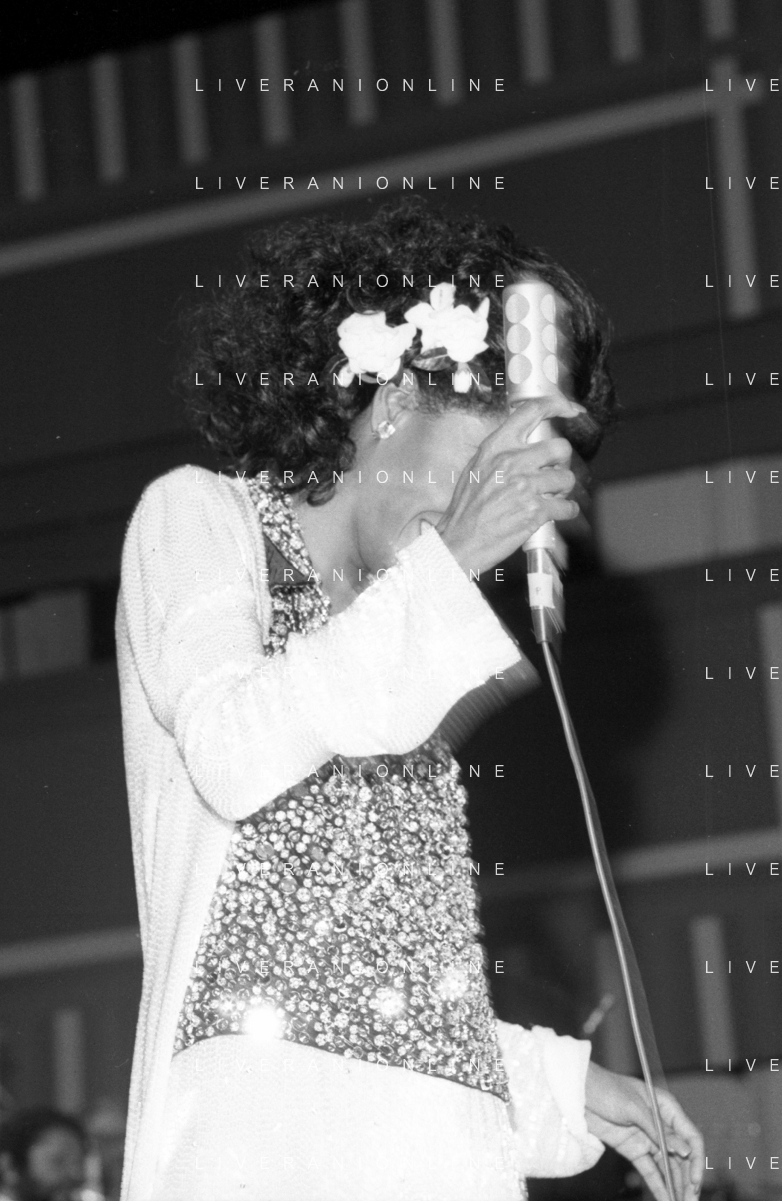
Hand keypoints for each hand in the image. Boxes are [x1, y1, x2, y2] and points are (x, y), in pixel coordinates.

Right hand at [435, 394, 584, 575]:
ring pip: (567, 479)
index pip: (531, 411)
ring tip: (549, 497)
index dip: (558, 405)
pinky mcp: (535, 511)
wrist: (459, 542)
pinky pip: (567, 506)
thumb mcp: (476, 468)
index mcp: (496, 446)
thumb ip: (502, 452)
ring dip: (563, 490)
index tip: (571, 410)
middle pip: (560, 447)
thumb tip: (528, 445)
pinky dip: (565, 511)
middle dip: (562, 462)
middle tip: (553, 474)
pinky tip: (555, 514)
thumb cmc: (466, 509)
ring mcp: (525, 486)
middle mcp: (512, 461)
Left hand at [585, 1062, 703, 1200]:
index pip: (691, 1136)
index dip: (696, 1160)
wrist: (579, 1092)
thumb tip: (685, 1151)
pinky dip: (658, 1185)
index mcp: (666, 1107)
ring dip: (675, 1186)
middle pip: (682, 1156)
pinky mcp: (634, 1150)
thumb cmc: (607, 1088)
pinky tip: (665, 1199)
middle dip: (688, 1180)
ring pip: (668, 1166)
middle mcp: (661, 1125)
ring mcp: (648, 1138)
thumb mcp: (633, 1107)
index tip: (695, 1181)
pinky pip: (650, 1170)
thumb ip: (659, 1131)